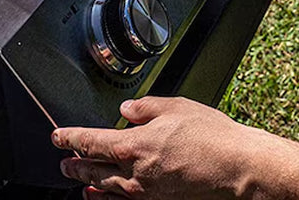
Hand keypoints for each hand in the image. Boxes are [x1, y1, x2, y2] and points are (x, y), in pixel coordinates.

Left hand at [52, 95, 298, 198]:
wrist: (241, 170)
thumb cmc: (211, 137)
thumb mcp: (172, 107)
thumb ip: (143, 108)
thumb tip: (125, 111)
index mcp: (133, 145)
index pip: (90, 142)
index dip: (69, 139)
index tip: (57, 137)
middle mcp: (136, 174)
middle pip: (94, 171)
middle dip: (75, 166)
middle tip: (63, 163)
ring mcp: (149, 194)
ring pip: (109, 191)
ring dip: (91, 187)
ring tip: (79, 186)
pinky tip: (107, 199)